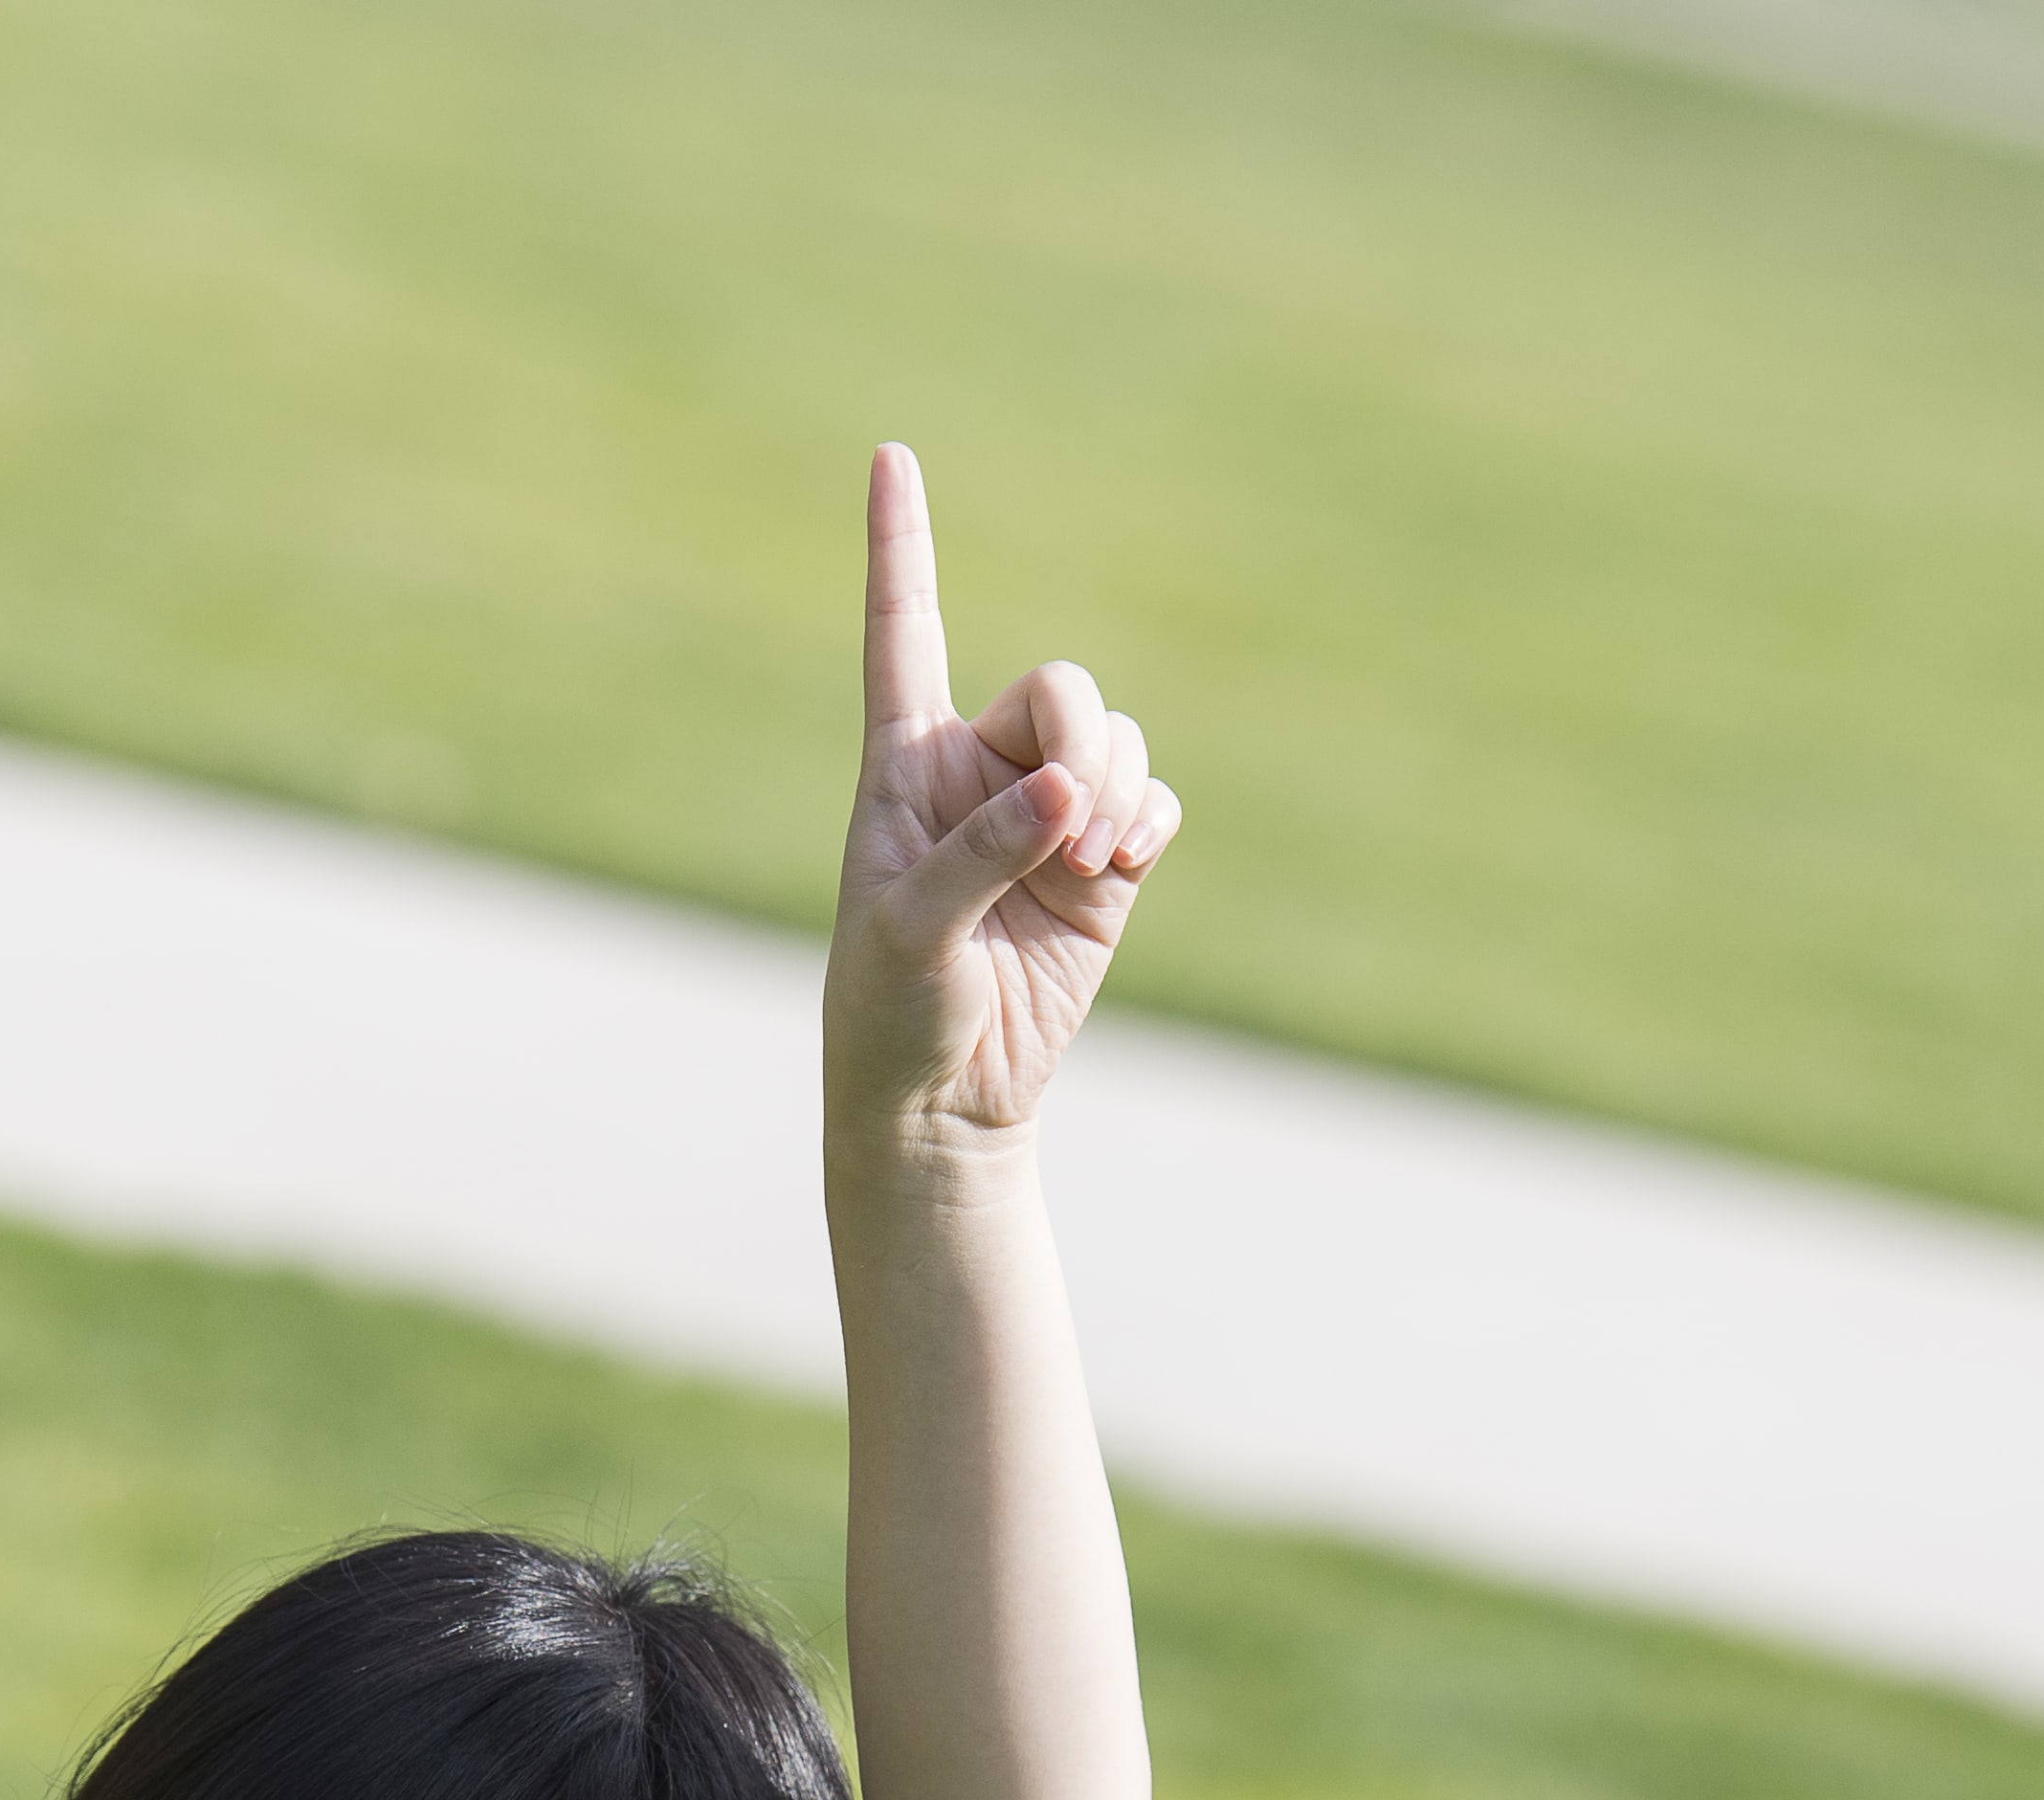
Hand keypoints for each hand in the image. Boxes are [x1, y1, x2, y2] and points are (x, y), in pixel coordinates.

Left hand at [823, 443, 1181, 1160]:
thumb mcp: (910, 934)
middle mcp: (977, 769)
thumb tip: (1068, 797)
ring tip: (1089, 870)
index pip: (901, 632)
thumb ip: (980, 855)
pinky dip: (1148, 823)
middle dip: (1081, 742)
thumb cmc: (892, 1011)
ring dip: (1118, 792)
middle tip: (1071, 835)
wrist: (946, 1100)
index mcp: (902, 763)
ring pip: (1115, 739)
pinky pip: (1153, 801)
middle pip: (1059, 687)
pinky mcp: (1102, 865)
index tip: (889, 456)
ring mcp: (1046, 813)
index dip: (899, 545)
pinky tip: (1121, 869)